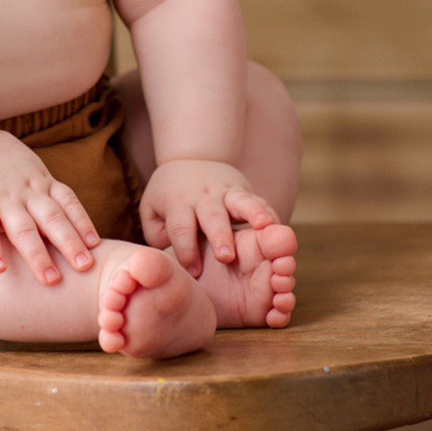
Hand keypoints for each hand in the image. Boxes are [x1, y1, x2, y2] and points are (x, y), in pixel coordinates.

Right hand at [0, 131, 100, 283]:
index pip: (68, 202)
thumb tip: (60, 214)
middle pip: (53, 219)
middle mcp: (25, 191)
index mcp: (39, 181)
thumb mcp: (26, 167)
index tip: (95, 245)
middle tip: (85, 267)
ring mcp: (1, 198)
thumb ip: (41, 188)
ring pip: (24, 229)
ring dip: (38, 255)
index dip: (83, 223)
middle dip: (70, 244)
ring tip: (51, 279)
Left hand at [140, 159, 279, 275]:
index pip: (181, 228)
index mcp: (179, 203)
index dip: (186, 251)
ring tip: (265, 227)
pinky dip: (270, 212)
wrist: (192, 157)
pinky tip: (278, 226)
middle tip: (226, 258)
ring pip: (241, 202)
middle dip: (220, 237)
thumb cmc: (170, 195)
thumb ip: (158, 235)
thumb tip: (171, 258)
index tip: (194, 273)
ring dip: (253, 214)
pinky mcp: (244, 190)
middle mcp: (203, 197)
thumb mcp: (153, 211)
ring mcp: (226, 191)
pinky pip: (260, 201)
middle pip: (212, 216)